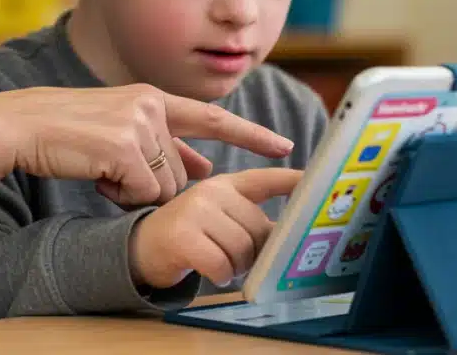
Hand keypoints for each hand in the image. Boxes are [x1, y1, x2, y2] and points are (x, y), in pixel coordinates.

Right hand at [0, 84, 294, 206]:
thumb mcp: (118, 132)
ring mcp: (139, 123)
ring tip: (97, 167)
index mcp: (150, 97)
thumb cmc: (64, 134)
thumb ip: (162, 147)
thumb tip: (204, 169)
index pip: (212, 117)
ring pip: (162, 188)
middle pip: (179, 173)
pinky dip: (118, 195)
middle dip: (149, 186)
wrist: (19, 126)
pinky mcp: (126, 145)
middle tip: (108, 170)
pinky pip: (141, 194)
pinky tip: (94, 173)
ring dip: (131, 191)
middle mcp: (150, 105)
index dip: (250, 135)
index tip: (285, 147)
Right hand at [127, 168, 304, 288]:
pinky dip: (221, 276)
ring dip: (237, 266)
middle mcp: (211, 191)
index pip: (264, 180)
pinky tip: (212, 271)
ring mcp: (196, 211)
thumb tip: (289, 232)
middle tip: (235, 257)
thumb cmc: (189, 235)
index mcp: (224, 185)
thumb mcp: (218, 218)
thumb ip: (249, 218)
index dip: (292, 181)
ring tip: (221, 262)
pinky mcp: (184, 236)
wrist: (140, 247)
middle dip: (253, 251)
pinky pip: (222, 264)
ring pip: (242, 248)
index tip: (317, 182)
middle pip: (258, 228)